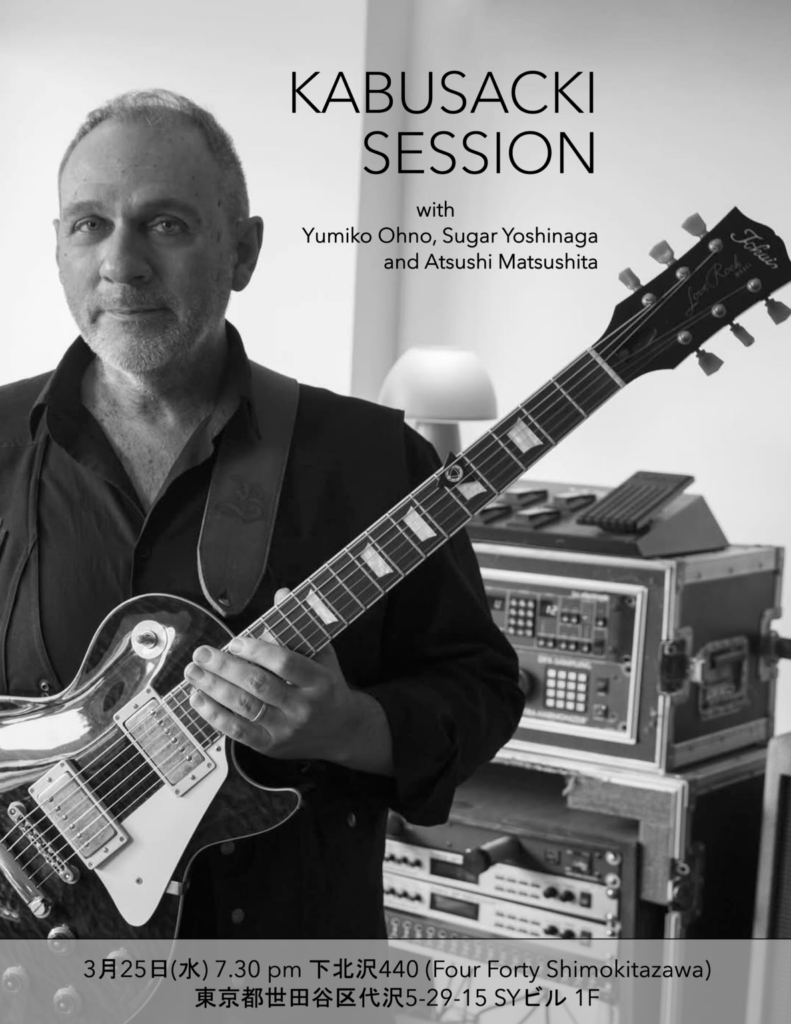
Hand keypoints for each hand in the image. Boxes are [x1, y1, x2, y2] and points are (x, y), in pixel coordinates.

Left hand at [185, 590, 393, 772]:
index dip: (257, 651)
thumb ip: (300, 626)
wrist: (343, 730)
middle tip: (201, 654)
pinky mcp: (270, 746)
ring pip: (244, 707)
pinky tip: (198, 699)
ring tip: (193, 672)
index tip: (234, 641)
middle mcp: (303, 707)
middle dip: (224, 667)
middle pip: (258, 685)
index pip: (285, 663)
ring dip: (213, 688)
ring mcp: (286, 729)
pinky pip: (237, 731)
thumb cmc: (327, 686)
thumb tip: (281, 593)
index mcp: (319, 681)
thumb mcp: (323, 654)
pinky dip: (214, 715)